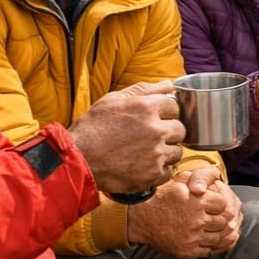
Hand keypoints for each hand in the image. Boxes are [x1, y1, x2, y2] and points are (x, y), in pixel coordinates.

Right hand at [70, 81, 184, 196]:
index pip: (175, 106)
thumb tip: (169, 84)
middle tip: (151, 136)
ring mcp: (156, 153)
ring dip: (166, 152)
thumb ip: (144, 89)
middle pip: (180, 129)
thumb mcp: (113, 100)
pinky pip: (168, 172)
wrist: (77, 158)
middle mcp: (155, 129)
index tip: (155, 118)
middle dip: (169, 132)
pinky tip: (143, 166)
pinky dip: (158, 171)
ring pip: (177, 151)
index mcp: (147, 107)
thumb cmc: (93, 127)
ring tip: (146, 152)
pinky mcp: (152, 174)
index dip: (165, 112)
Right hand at [128, 168, 242, 258]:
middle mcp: (196, 220)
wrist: (140, 218)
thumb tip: (217, 175)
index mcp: (197, 201)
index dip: (218, 203)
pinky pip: (207, 250)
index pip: (223, 204)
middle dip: (217, 218)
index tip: (211, 204)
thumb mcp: (180, 179)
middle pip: (222, 222)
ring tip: (203, 227)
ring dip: (213, 232)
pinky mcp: (187, 251)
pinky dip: (206, 244)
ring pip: (218, 237)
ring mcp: (192, 237)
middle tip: (208, 216)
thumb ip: (202, 176)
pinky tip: (198, 237)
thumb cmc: (161, 197)